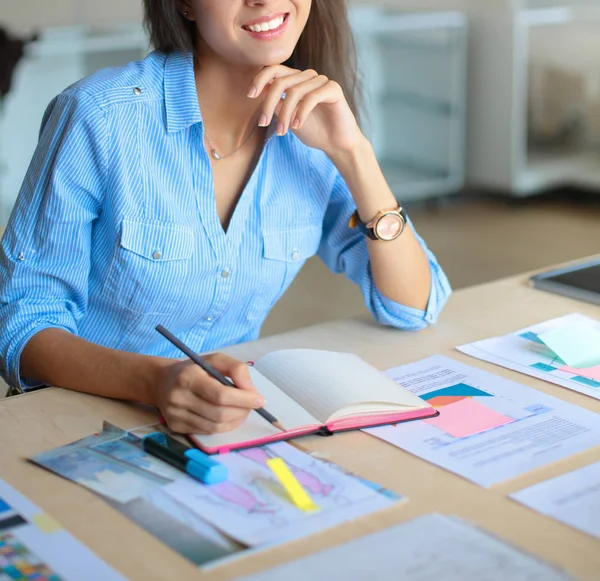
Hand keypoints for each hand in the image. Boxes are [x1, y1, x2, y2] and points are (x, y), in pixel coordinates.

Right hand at [152, 354, 264, 434]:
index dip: (243, 399)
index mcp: (188, 377)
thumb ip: (236, 369)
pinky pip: (207, 431)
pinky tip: (230, 417)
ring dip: (236, 420)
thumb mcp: (214, 360)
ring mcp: (175, 415)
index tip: (259, 399)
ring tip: (243, 410)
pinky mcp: (176, 427)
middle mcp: (179, 398)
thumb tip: (250, 390)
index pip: (220, 395)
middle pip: (219, 413)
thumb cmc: (194, 369)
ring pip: (215, 426)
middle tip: (252, 405)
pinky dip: (225, 426)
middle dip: (242, 411)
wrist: (161, 381)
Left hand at [249, 65, 363, 156]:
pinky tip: (297, 126)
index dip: (259, 79)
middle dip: (268, 104)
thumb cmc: (313, 131)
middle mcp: (308, 76)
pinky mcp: (333, 89)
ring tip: (282, 132)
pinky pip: (311, 97)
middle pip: (281, 81)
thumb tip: (258, 92)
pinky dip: (301, 113)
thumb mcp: (287, 117)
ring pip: (294, 92)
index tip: (250, 95)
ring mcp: (321, 81)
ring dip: (284, 114)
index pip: (274, 70)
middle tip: (264, 124)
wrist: (336, 144)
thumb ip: (275, 103)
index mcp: (296, 80)